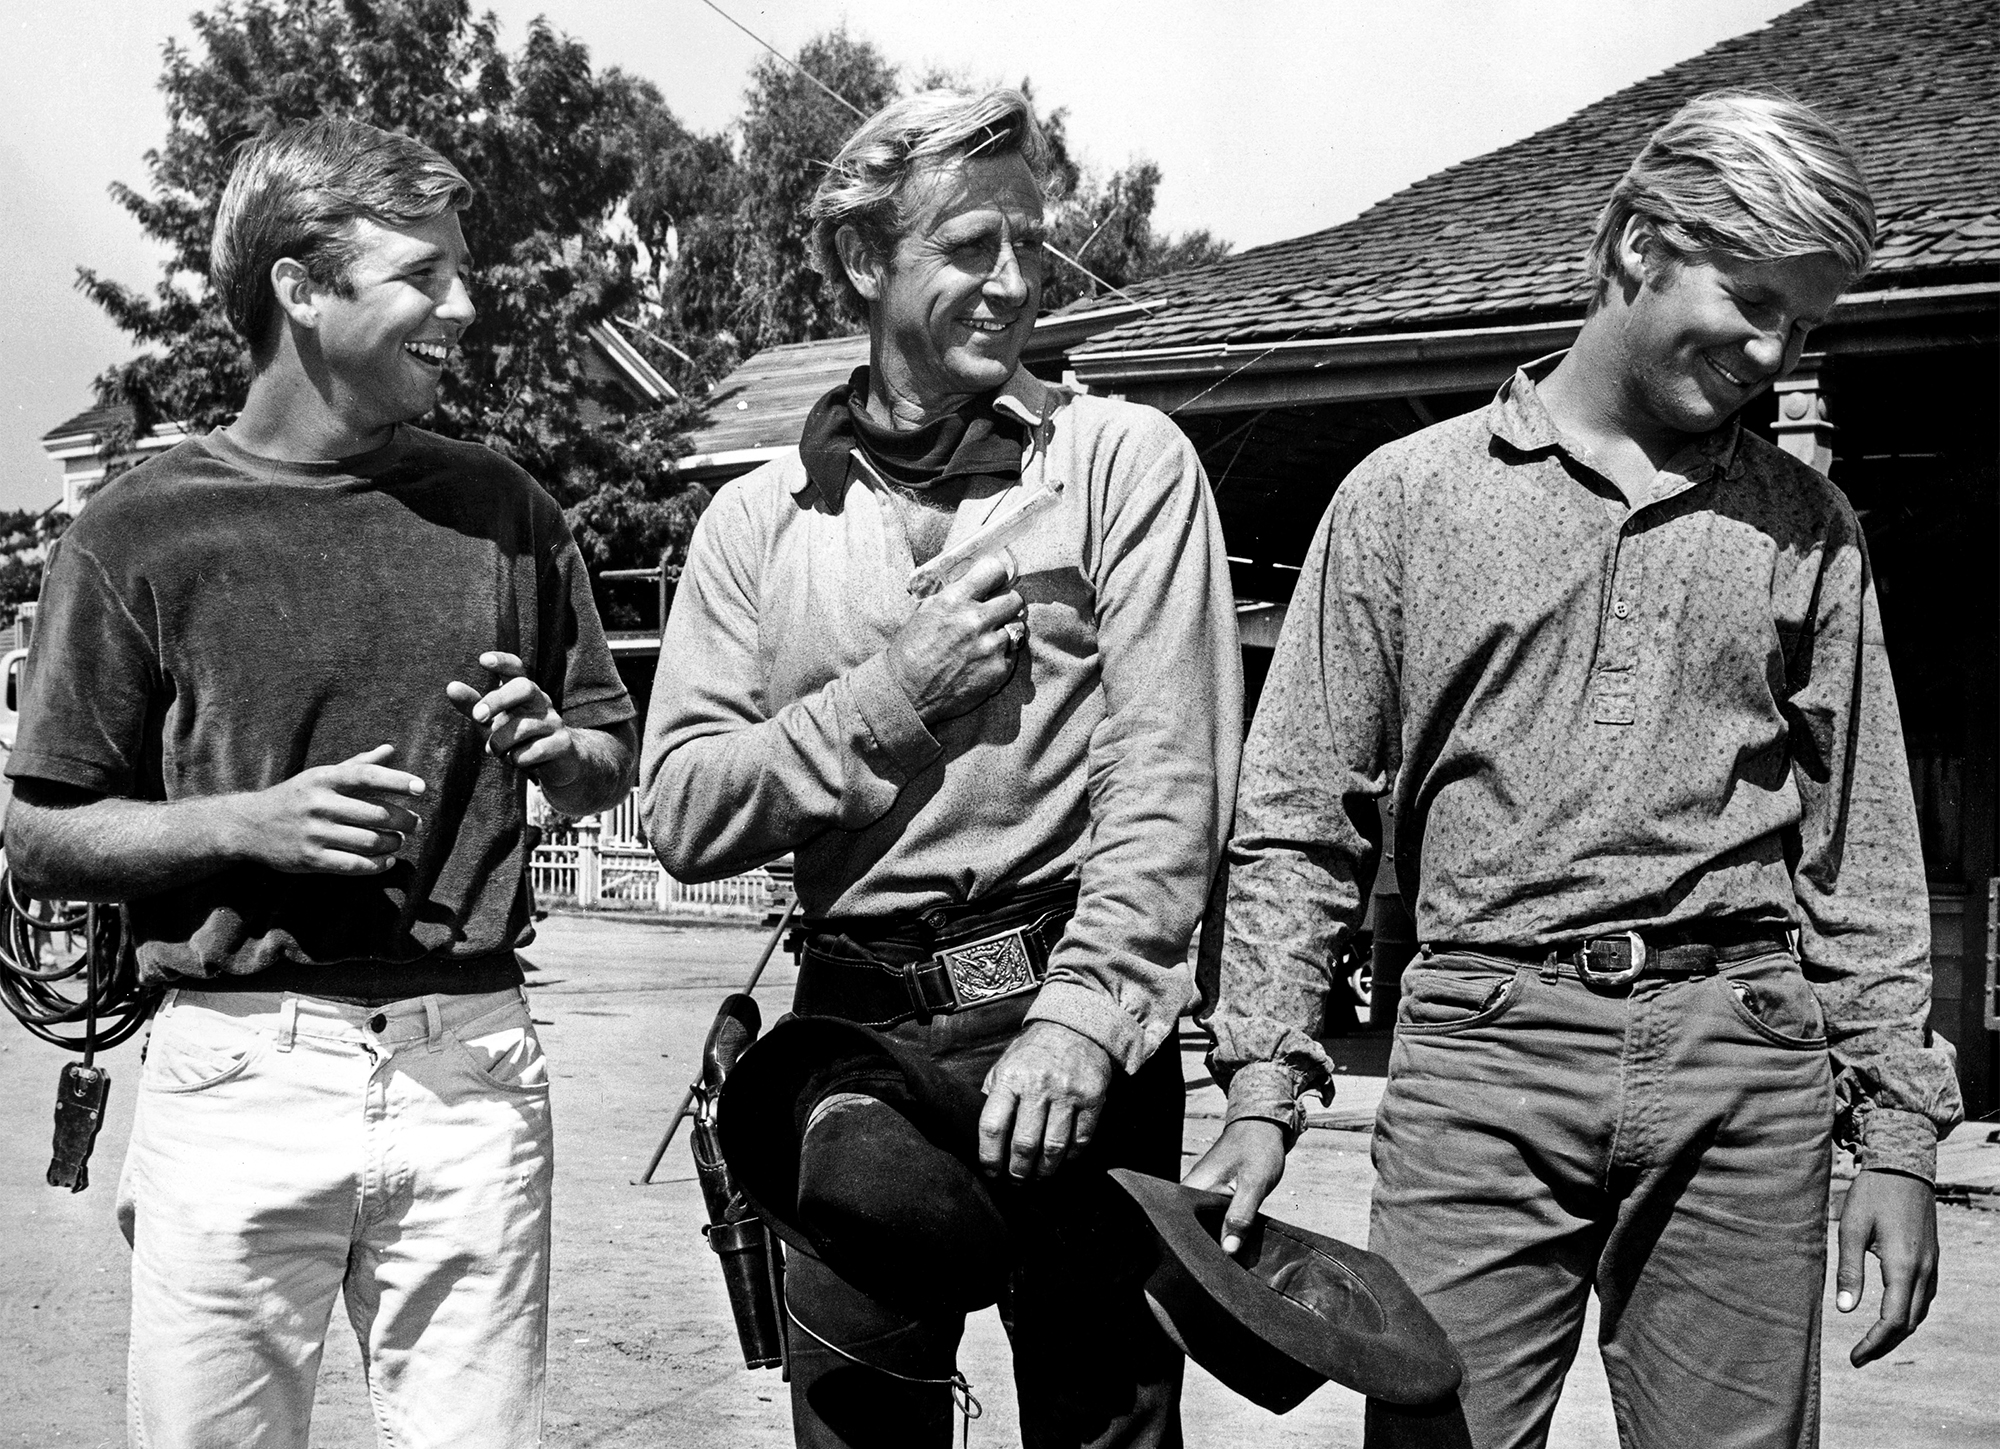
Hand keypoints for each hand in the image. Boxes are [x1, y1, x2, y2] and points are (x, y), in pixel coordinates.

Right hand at [231, 743, 424, 875]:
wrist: (247, 826)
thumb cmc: (294, 797)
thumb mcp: (320, 776)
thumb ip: (356, 765)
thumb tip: (390, 749)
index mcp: (323, 779)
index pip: (367, 776)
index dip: (397, 781)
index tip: (421, 788)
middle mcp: (319, 804)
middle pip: (376, 813)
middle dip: (404, 820)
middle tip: (415, 823)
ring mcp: (314, 833)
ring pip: (370, 841)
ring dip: (393, 843)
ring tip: (399, 840)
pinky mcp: (310, 860)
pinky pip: (354, 865)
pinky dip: (377, 865)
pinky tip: (387, 860)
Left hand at [445, 652, 579, 785]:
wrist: (557, 764)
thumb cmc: (517, 739)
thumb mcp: (492, 723)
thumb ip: (473, 705)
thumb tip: (451, 687)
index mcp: (524, 691)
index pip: (516, 668)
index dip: (502, 661)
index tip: (483, 660)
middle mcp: (541, 701)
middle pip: (524, 687)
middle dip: (497, 700)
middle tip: (477, 716)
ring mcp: (554, 721)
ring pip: (522, 727)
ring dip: (500, 743)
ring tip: (496, 751)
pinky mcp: (562, 744)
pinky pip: (532, 751)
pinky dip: (517, 759)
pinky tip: (518, 760)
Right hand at [887, 556, 1024, 723]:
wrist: (907, 692)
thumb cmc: (911, 651)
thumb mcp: (925, 611)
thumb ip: (953, 595)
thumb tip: (975, 582)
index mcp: (955, 600)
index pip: (994, 571)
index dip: (996, 576)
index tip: (994, 583)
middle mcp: (975, 620)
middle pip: (1014, 598)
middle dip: (1006, 604)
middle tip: (996, 612)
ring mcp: (990, 646)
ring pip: (1018, 626)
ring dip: (1006, 630)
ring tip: (988, 639)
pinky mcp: (999, 670)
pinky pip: (1013, 653)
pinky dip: (1002, 655)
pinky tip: (983, 660)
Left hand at [978, 1020, 1113, 1179]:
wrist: (1076, 1028)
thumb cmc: (1033, 1054)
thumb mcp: (1005, 1066)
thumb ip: (993, 1096)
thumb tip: (978, 1134)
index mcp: (1010, 1078)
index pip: (992, 1126)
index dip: (989, 1157)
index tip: (990, 1171)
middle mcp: (1038, 1085)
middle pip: (1024, 1144)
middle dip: (1018, 1171)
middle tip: (1015, 1181)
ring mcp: (1068, 1092)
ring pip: (1054, 1147)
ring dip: (1044, 1171)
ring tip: (1037, 1177)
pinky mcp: (1093, 1098)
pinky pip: (1081, 1140)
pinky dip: (1070, 1158)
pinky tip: (1061, 1161)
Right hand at [1183, 1118, 1288, 1256]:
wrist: (1263, 1127)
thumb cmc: (1257, 1149)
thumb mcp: (1254, 1184)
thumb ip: (1240, 1217)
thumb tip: (1228, 1250)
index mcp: (1192, 1187)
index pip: (1181, 1227)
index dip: (1195, 1249)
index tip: (1212, 1264)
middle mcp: (1190, 1190)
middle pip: (1191, 1230)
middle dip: (1207, 1248)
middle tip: (1226, 1262)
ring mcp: (1199, 1192)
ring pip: (1202, 1226)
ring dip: (1216, 1238)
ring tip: (1231, 1253)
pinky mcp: (1210, 1194)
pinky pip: (1211, 1218)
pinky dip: (1222, 1228)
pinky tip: (1234, 1238)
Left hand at [1837, 1167, 1939, 1365]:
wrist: (1904, 1167)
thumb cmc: (1872, 1194)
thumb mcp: (1851, 1229)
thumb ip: (1848, 1270)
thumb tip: (1845, 1310)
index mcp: (1903, 1266)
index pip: (1893, 1321)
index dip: (1875, 1343)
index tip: (1856, 1358)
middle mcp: (1924, 1271)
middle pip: (1909, 1323)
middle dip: (1885, 1343)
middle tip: (1860, 1357)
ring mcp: (1932, 1265)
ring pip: (1919, 1312)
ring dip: (1898, 1331)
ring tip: (1872, 1341)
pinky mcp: (1932, 1259)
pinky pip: (1924, 1297)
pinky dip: (1908, 1313)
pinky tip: (1890, 1314)